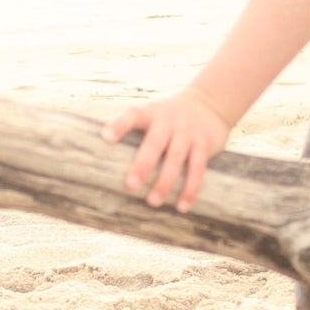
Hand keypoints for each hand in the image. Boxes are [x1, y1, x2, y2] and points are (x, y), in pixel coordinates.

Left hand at [101, 87, 230, 212]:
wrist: (210, 103)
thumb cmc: (168, 116)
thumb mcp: (152, 113)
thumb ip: (132, 131)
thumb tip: (100, 163)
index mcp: (151, 113)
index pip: (133, 115)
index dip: (120, 125)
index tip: (106, 137)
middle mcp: (169, 121)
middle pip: (155, 143)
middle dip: (143, 165)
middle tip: (130, 186)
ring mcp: (187, 133)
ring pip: (175, 158)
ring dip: (165, 182)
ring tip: (153, 202)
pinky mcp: (204, 144)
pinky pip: (197, 169)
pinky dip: (190, 189)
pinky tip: (182, 206)